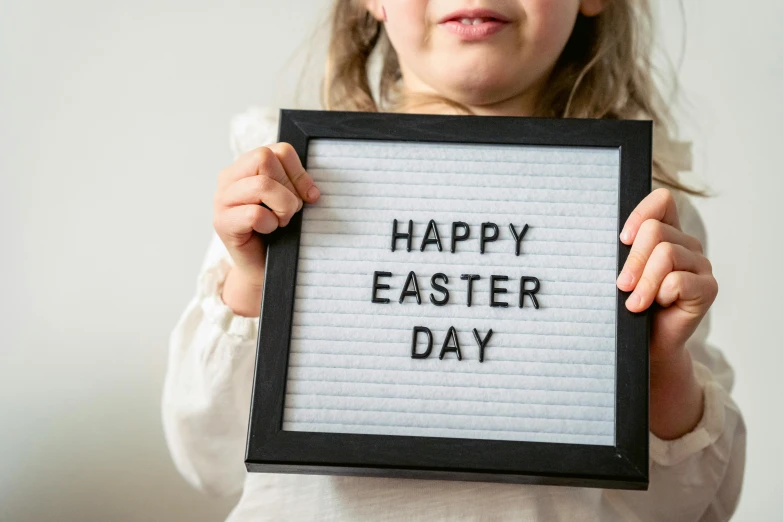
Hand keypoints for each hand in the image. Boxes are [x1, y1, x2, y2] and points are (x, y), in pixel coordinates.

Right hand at [213, 144, 319, 315]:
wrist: (262, 267)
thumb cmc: (277, 232)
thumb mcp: (289, 200)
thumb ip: (295, 184)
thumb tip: (312, 192)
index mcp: (246, 165)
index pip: (280, 150)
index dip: (300, 173)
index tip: (308, 196)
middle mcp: (229, 177)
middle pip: (265, 158)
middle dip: (289, 188)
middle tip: (289, 211)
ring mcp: (222, 199)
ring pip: (262, 185)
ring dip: (282, 207)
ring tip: (280, 222)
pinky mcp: (222, 222)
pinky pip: (254, 214)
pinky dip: (270, 224)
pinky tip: (268, 231)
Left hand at [616, 188, 717, 438]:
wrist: (645, 344)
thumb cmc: (629, 306)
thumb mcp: (621, 273)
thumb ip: (621, 252)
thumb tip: (605, 236)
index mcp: (667, 232)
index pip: (662, 200)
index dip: (641, 213)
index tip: (621, 239)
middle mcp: (687, 244)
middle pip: (656, 231)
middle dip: (632, 260)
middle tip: (621, 285)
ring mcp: (700, 265)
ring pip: (666, 255)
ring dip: (644, 282)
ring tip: (634, 303)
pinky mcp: (708, 288)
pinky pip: (679, 281)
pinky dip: (660, 294)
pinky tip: (657, 306)